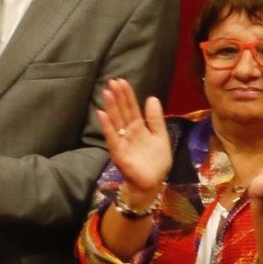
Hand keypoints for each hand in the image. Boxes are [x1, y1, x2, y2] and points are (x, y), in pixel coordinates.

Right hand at [94, 79, 171, 201]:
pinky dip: (106, 126)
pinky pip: (112, 137)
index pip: (131, 108)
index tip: (121, 81)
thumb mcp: (160, 136)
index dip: (127, 95)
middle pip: (122, 112)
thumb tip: (152, 97)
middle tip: (112, 81)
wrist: (152, 182)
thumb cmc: (155, 162)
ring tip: (106, 92)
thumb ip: (155, 119)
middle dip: (117, 97)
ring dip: (110, 107)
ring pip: (116, 121)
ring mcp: (122, 141)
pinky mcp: (118, 152)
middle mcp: (128, 132)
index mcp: (139, 128)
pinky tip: (101, 114)